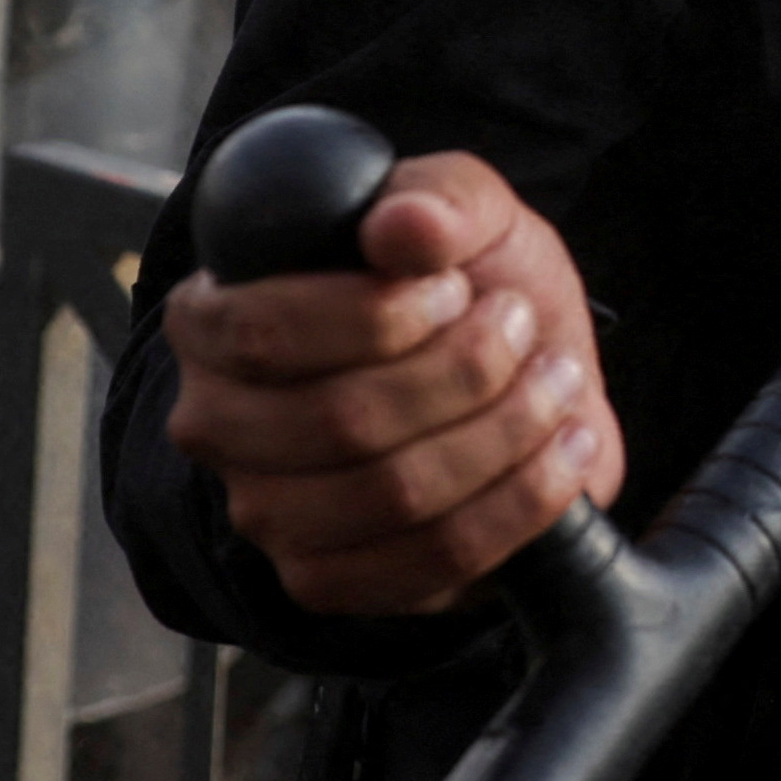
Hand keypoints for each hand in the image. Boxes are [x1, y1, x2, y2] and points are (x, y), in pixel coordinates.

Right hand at [159, 150, 622, 615]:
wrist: (513, 373)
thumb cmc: (465, 284)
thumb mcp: (468, 210)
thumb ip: (440, 199)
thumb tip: (404, 226)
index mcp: (214, 322)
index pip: (262, 331)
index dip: (375, 315)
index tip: (456, 288)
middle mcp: (219, 425)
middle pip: (341, 420)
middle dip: (464, 372)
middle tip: (522, 327)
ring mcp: (269, 514)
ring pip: (395, 495)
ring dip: (505, 434)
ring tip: (556, 382)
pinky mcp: (332, 581)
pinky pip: (432, 562)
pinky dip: (521, 504)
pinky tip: (566, 451)